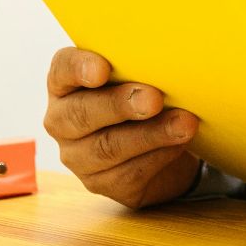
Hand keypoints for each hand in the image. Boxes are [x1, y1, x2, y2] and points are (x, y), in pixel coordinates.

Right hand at [43, 46, 203, 208]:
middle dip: (120, 105)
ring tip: (184, 124)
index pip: (62, 69)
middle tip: (154, 99)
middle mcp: (62, 121)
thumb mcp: (138, 74)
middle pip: (82, 113)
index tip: (103, 69)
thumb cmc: (143, 94)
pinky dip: (159, 156)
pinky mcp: (101, 184)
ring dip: (150, 134)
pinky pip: (128, 173)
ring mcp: (78, 156)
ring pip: (108, 147)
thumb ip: (140, 67)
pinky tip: (179, 144)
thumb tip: (167, 61)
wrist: (160, 142)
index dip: (79, 68)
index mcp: (65, 84)